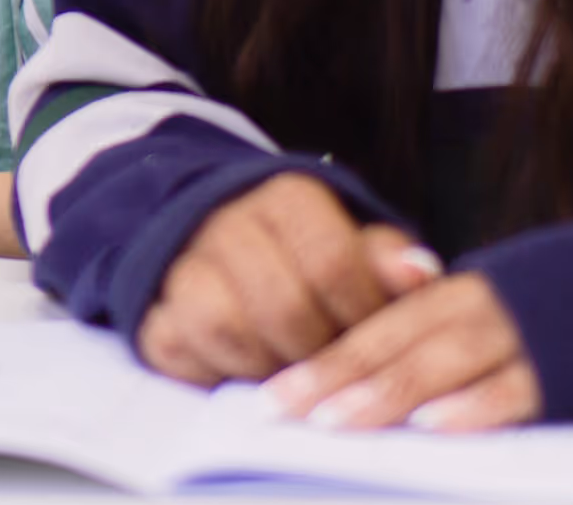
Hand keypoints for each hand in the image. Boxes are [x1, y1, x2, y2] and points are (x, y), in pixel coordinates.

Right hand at [138, 173, 440, 387]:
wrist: (213, 239)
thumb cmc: (304, 255)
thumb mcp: (354, 243)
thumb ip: (387, 258)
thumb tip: (421, 273)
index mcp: (287, 197)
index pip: (331, 262)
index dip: (361, 314)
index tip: (376, 339)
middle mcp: (226, 220)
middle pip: (283, 305)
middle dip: (320, 352)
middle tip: (338, 369)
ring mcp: (181, 263)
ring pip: (226, 328)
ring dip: (269, 366)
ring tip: (294, 373)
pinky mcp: (151, 309)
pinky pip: (180, 350)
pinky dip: (216, 372)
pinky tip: (246, 373)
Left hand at [264, 271, 540, 431]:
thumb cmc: (553, 319)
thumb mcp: (485, 320)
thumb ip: (433, 349)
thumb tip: (360, 399)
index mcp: (455, 296)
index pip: (375, 330)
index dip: (323, 363)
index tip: (271, 398)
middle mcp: (482, 308)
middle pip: (397, 343)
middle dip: (336, 378)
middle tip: (283, 410)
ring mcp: (527, 334)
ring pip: (447, 361)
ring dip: (392, 391)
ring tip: (341, 420)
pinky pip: (520, 386)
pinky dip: (478, 405)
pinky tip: (439, 427)